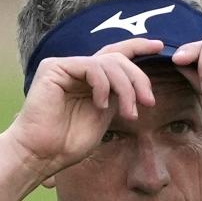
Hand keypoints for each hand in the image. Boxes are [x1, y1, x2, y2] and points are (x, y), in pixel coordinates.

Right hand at [7, 39, 161, 178]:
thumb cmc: (68, 142)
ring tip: (128, 113)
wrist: (42, 154)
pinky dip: (103, 85)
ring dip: (125, 88)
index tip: (159, 46)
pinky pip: (91, 66)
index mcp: (89, 79)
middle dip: (138, 79)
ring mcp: (65, 66)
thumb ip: (117, 96)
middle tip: (148, 102)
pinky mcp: (54, 67)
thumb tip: (139, 85)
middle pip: (118, 58)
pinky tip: (101, 104)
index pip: (115, 55)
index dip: (138, 47)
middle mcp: (77, 68)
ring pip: (109, 62)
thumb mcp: (104, 116)